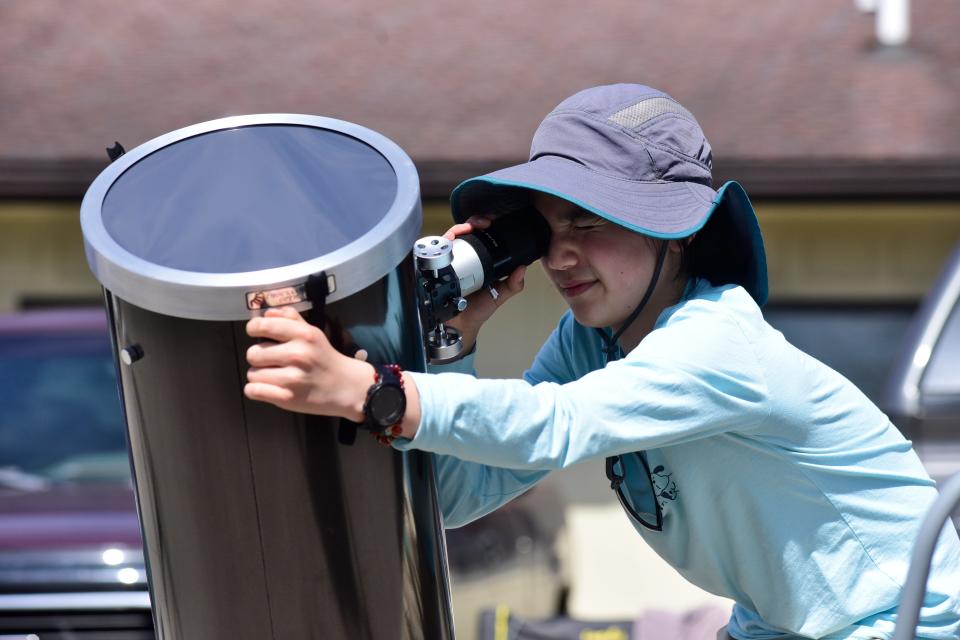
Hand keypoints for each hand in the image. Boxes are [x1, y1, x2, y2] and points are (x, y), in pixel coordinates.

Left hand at [244, 307, 372, 420]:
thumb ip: (291, 319)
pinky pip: (253, 391)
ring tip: (275, 376)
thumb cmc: (325, 358)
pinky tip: (269, 388)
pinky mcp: (287, 398)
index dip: (253, 329)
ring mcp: (292, 378)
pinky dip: (257, 390)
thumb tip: (266, 314)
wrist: (346, 387)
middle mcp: (297, 355)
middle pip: (252, 353)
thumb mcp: (313, 333)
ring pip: (252, 374)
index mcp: (303, 335)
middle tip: (272, 361)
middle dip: (259, 357)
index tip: (256, 333)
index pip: (262, 326)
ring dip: (260, 375)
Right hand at [442, 215, 526, 352]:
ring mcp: (450, 262)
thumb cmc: (477, 310)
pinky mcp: (438, 268)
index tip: (494, 222)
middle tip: (482, 223)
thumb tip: (522, 269)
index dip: (488, 226)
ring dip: (459, 229)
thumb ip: (512, 284)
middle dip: (474, 222)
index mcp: (480, 261)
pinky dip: (443, 242)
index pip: (483, 237)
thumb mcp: (499, 295)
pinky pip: (437, 251)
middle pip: (467, 232)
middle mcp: (464, 259)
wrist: (459, 326)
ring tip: (468, 228)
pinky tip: (451, 240)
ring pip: (452, 237)